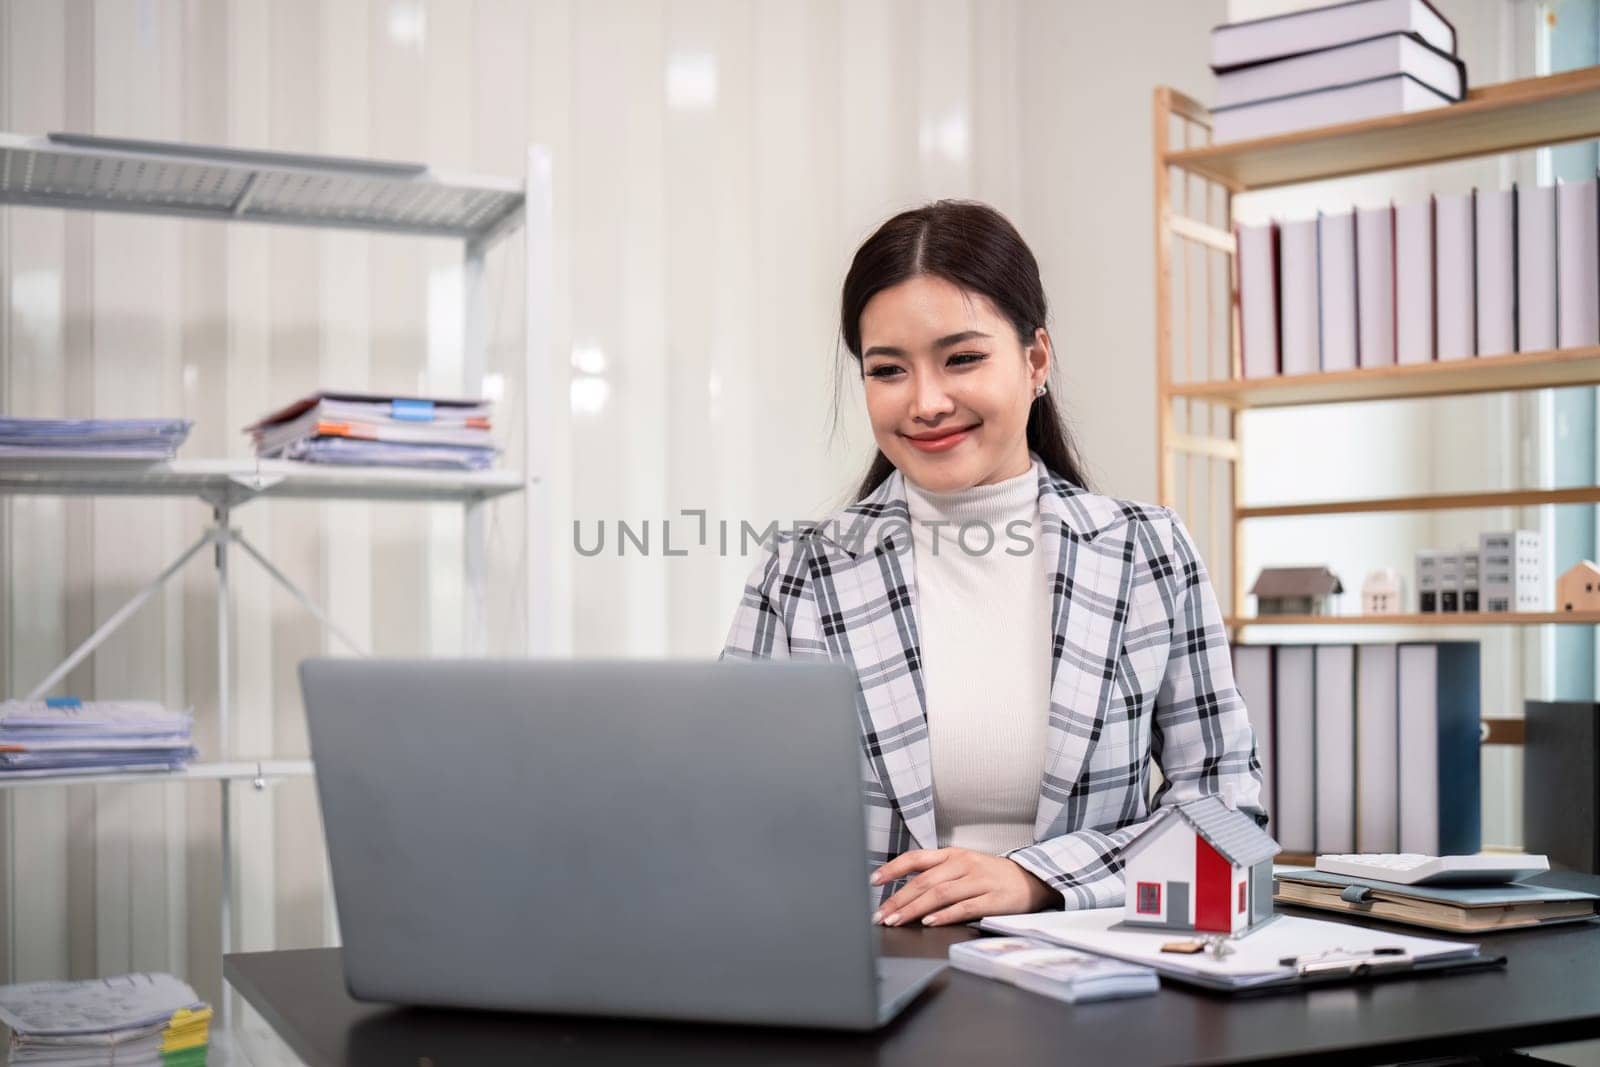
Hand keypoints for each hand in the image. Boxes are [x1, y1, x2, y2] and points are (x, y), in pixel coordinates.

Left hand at [869, 847, 1062, 926]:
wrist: (1032, 879)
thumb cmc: (990, 875)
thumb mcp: (963, 865)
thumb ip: (936, 873)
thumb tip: (903, 889)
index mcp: (953, 854)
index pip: (916, 859)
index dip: (893, 869)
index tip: (873, 881)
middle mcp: (963, 864)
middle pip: (924, 881)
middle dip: (898, 899)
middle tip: (880, 915)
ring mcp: (979, 881)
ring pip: (940, 894)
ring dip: (915, 909)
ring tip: (897, 921)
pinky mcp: (993, 899)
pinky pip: (965, 907)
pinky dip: (945, 915)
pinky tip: (929, 922)